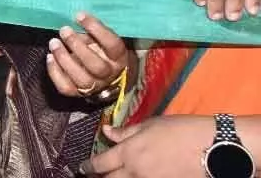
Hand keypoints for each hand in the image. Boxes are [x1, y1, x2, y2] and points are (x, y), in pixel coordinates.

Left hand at [46, 12, 130, 100]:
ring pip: (81, 78)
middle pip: (96, 65)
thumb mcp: (102, 39)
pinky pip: (66, 87)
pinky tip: (49, 57)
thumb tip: (74, 20)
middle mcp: (109, 74)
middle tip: (64, 30)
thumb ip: (92, 32)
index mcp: (119, 57)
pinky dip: (55, 72)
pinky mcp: (78, 93)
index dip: (96, 28)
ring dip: (64, 59)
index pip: (112, 44)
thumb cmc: (101, 50)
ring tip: (54, 43)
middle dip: (77, 46)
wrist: (107, 76)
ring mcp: (94, 86)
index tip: (79, 15)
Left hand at [80, 115, 214, 176]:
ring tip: (113, 176)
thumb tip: (106, 132)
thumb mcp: (151, 125)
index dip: (88, 167)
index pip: (100, 163)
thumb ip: (126, 132)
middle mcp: (136, 171)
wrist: (215, 149)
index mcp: (129, 152)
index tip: (82, 168)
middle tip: (92, 176)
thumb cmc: (183, 131)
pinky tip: (137, 176)